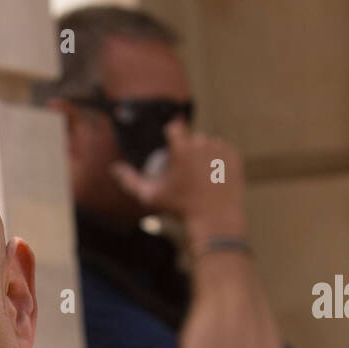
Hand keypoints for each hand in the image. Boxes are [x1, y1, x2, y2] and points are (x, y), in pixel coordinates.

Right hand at [110, 119, 245, 241]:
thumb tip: (114, 168)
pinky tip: (214, 170)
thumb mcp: (151, 196)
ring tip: (200, 170)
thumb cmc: (179, 208)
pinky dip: (219, 157)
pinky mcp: (234, 156)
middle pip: (193, 138)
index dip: (172, 137)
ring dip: (204, 152)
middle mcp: (202, 144)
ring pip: (209, 143)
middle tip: (186, 170)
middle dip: (188, 149)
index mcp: (182, 148)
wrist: (214, 219)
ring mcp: (220, 149)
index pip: (175, 128)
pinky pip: (224, 150)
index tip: (172, 150)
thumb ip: (130, 181)